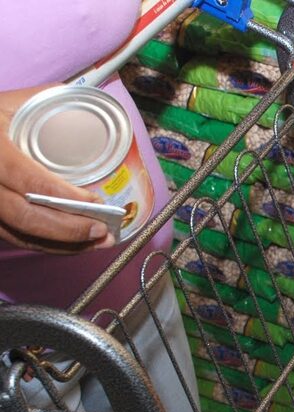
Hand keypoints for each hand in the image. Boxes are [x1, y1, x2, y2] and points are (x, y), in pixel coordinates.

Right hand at [0, 86, 114, 253]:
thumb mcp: (8, 104)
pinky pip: (13, 237)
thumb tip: (91, 116)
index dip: (65, 198)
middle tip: (104, 231)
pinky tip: (72, 244)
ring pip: (19, 234)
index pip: (29, 181)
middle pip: (25, 216)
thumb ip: (46, 103)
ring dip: (62, 244)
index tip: (96, 202)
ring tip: (97, 242)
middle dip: (69, 230)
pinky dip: (45, 245)